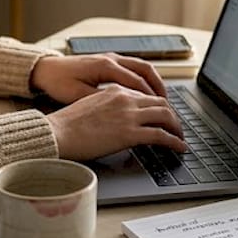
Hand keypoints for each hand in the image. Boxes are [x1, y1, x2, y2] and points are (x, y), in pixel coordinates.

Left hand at [30, 53, 167, 102]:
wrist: (44, 69)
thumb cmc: (58, 82)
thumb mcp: (78, 96)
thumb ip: (101, 102)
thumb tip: (122, 112)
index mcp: (105, 66)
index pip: (137, 82)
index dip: (152, 98)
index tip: (161, 112)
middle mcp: (111, 58)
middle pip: (145, 70)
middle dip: (159, 88)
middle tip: (168, 106)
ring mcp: (110, 57)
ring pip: (141, 66)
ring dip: (154, 81)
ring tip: (162, 99)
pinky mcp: (107, 60)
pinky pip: (133, 67)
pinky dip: (144, 78)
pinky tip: (146, 92)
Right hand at [45, 85, 186, 160]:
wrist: (58, 133)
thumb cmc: (67, 124)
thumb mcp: (89, 106)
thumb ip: (107, 107)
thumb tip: (116, 119)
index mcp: (115, 90)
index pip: (145, 95)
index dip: (158, 106)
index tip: (162, 116)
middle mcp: (125, 99)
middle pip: (161, 103)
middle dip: (172, 115)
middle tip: (175, 127)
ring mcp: (129, 115)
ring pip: (165, 116)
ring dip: (177, 128)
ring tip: (180, 138)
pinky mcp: (130, 133)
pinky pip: (161, 136)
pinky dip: (174, 142)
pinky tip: (179, 148)